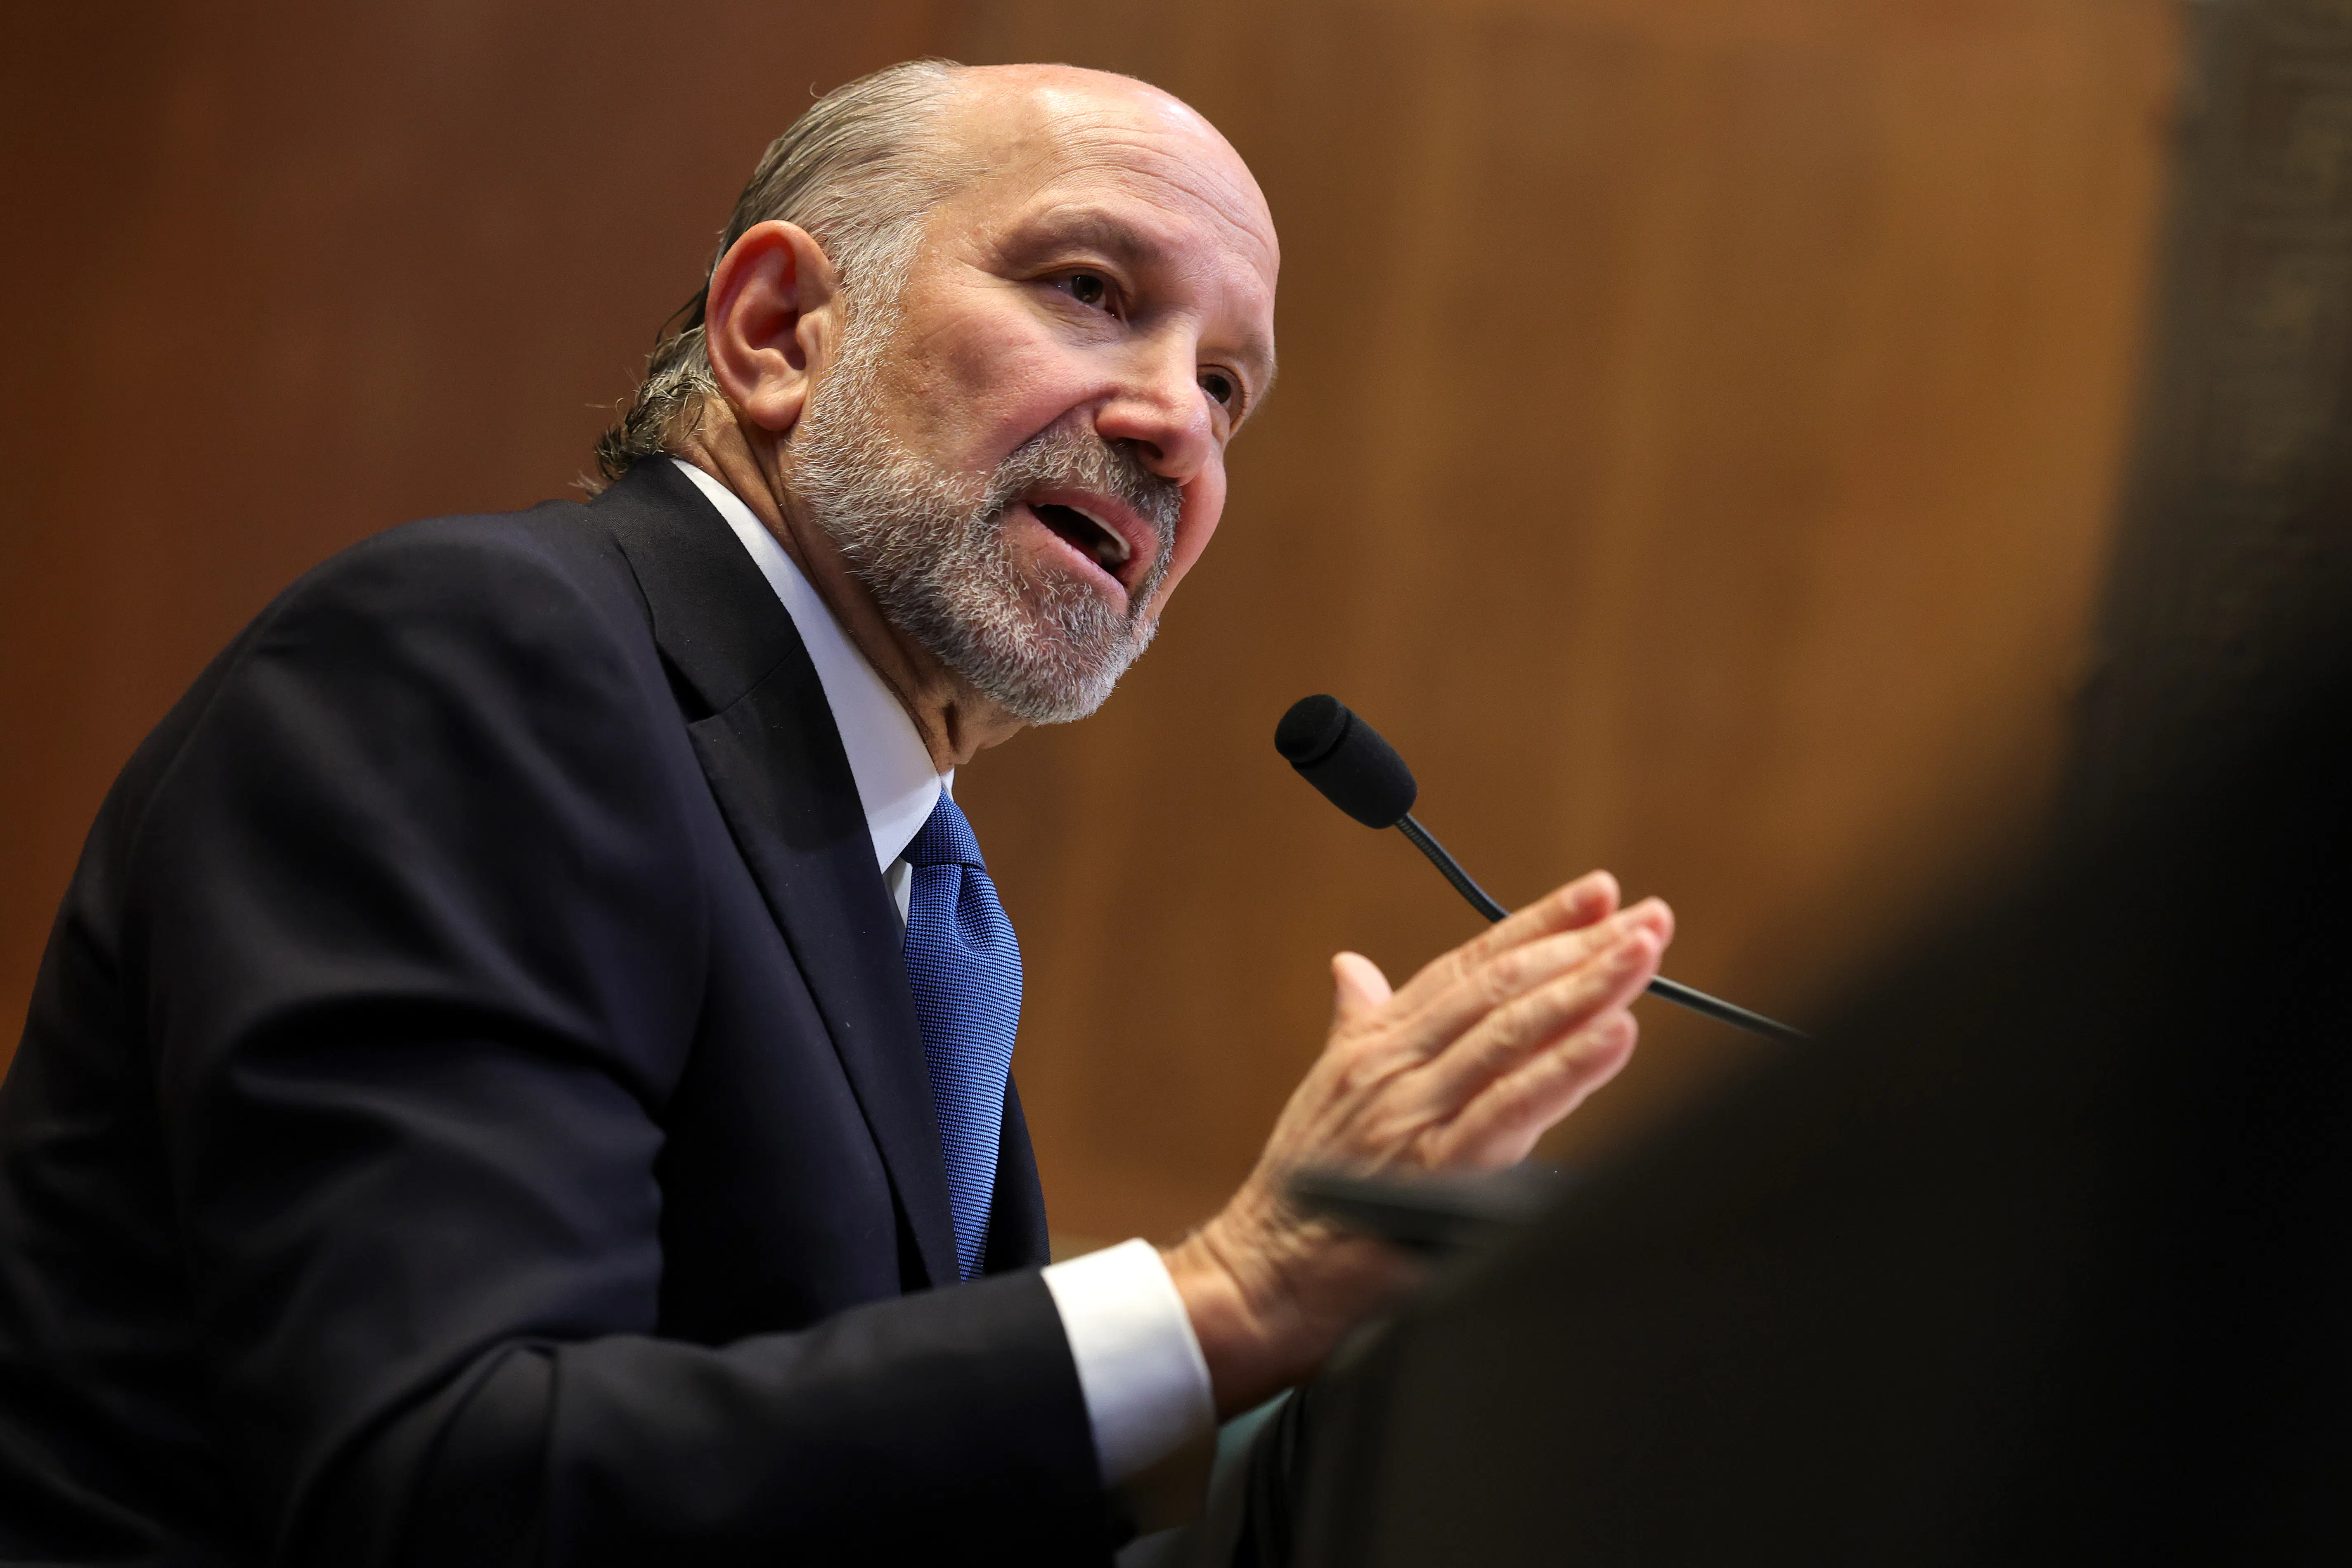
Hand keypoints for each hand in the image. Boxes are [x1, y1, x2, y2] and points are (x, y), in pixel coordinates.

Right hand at [1161, 871, 1671, 1414]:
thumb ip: (1354, 1026)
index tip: (1597, 893)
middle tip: (1647, 917)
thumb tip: (1352, 968)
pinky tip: (1614, 1036)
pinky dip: (1566, 1068)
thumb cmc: (1298, 1195)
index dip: (1537, 924)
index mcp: (1376, 1043)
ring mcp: (1413, 1113)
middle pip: (1501, 986)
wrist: (1258, 1277)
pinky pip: (1511, 1107)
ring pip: (1511, 1031)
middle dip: (1581, 945)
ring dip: (1586, 987)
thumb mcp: (1325, 1092)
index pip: (1470, 966)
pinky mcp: (1434, 1169)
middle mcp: (1396, 1065)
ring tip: (1642, 953)